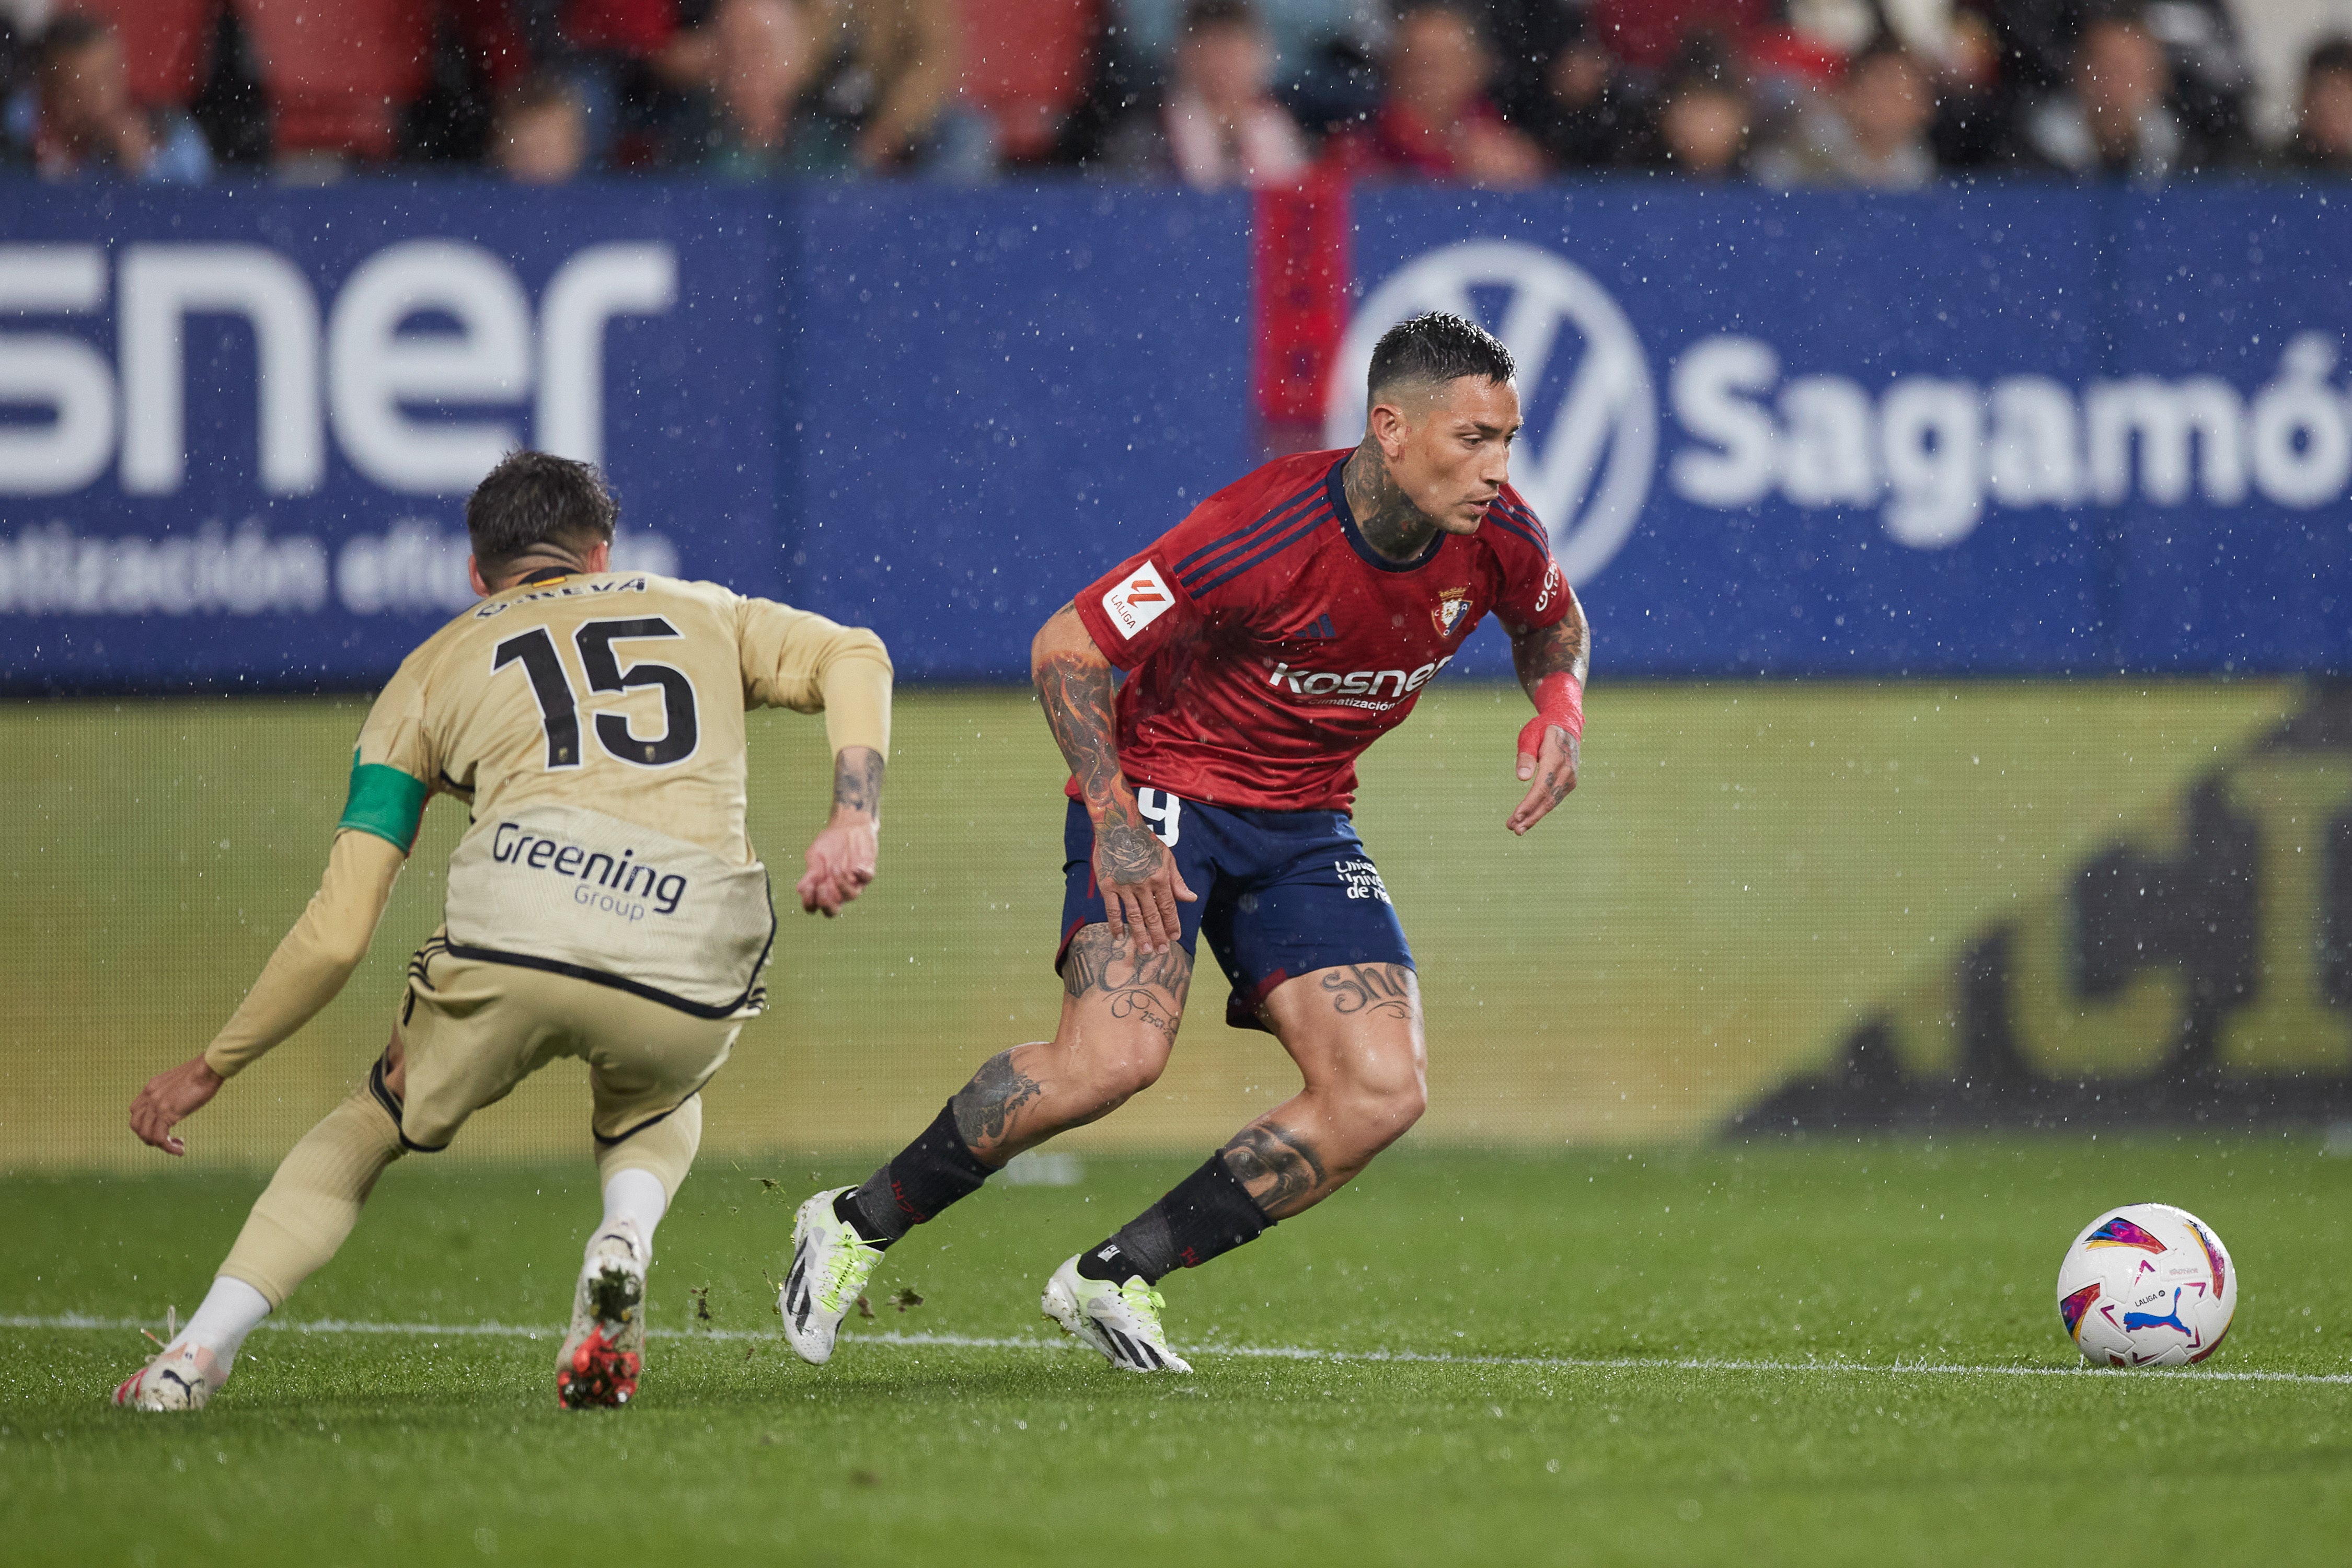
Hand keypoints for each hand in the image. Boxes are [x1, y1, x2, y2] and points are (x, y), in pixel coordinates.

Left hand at [129, 1055, 223, 1155]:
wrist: (208, 1069)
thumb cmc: (204, 1073)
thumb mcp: (182, 1082)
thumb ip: (175, 1091)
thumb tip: (183, 1099)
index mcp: (151, 1087)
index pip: (136, 1111)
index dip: (145, 1123)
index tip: (164, 1127)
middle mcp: (149, 1096)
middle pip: (136, 1125)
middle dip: (149, 1137)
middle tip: (167, 1140)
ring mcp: (156, 1105)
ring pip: (145, 1134)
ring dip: (159, 1145)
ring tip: (176, 1146)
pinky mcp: (167, 1112)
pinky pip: (160, 1138)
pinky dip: (168, 1148)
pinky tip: (180, 1150)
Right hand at [798, 812, 877, 915]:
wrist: (848, 825)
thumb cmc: (829, 843)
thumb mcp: (815, 855)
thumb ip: (811, 872)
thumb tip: (801, 889)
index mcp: (822, 887)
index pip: (815, 906)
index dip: (809, 903)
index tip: (807, 887)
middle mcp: (838, 889)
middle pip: (833, 910)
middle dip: (827, 904)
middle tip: (823, 887)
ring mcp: (854, 882)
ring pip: (852, 896)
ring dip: (842, 884)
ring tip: (835, 867)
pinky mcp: (867, 871)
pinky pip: (867, 879)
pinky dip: (862, 875)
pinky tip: (856, 867)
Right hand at [1094, 811, 1195, 953]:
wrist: (1118, 827)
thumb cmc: (1144, 842)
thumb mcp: (1167, 857)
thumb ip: (1177, 881)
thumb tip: (1191, 899)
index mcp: (1160, 877)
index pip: (1168, 907)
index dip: (1172, 924)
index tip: (1175, 937)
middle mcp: (1143, 884)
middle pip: (1152, 915)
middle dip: (1158, 935)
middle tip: (1161, 951)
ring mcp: (1124, 885)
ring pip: (1134, 916)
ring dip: (1140, 935)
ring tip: (1145, 950)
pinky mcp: (1107, 885)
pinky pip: (1111, 909)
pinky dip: (1115, 924)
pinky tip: (1119, 936)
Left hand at [1509, 723, 1579, 835]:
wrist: (1566, 726)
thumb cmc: (1542, 730)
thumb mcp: (1529, 736)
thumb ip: (1525, 755)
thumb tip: (1521, 778)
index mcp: (1555, 759)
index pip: (1541, 787)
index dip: (1529, 804)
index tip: (1516, 816)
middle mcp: (1566, 771)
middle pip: (1547, 800)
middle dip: (1530, 817)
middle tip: (1514, 830)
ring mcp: (1570, 778)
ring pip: (1552, 803)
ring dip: (1534, 817)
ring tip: (1517, 829)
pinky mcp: (1570, 782)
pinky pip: (1555, 799)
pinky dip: (1542, 810)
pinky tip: (1529, 818)